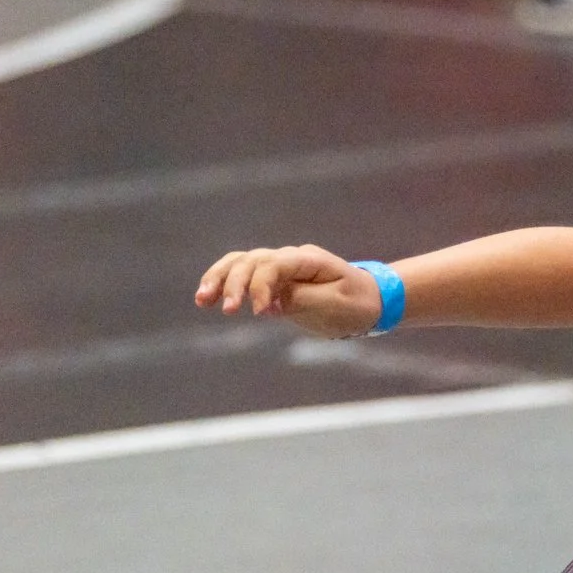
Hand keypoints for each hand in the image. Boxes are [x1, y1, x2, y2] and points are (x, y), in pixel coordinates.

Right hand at [194, 245, 381, 336]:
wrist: (370, 301)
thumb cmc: (357, 302)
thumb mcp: (335, 304)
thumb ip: (301, 300)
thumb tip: (268, 304)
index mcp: (307, 260)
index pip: (273, 265)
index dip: (262, 287)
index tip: (262, 313)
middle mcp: (289, 258)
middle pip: (250, 261)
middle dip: (235, 284)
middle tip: (228, 311)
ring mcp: (279, 267)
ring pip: (240, 263)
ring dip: (219, 279)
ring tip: (202, 299)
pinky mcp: (274, 282)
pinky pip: (243, 276)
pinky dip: (224, 284)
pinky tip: (207, 298)